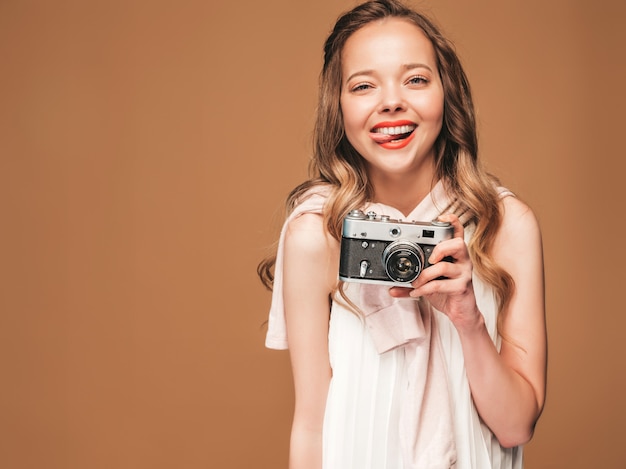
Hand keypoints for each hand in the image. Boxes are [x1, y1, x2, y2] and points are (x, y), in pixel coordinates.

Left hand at [389, 214, 481, 330]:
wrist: (461, 312)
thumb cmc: (446, 292)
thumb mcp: (427, 284)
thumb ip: (410, 283)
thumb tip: (391, 288)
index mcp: (455, 253)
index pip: (459, 232)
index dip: (453, 221)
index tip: (442, 218)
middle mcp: (463, 260)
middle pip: (457, 243)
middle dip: (439, 248)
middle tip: (428, 259)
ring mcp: (464, 273)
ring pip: (444, 266)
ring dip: (424, 274)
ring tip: (415, 282)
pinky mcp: (462, 287)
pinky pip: (440, 284)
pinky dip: (424, 289)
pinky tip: (417, 292)